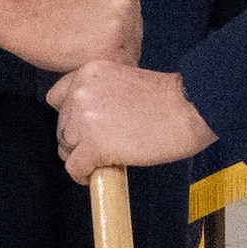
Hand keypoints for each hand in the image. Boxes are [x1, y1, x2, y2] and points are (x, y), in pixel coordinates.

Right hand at [0, 0, 142, 72]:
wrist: (22, 12)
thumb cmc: (43, 0)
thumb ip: (103, 0)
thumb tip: (110, 19)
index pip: (132, 17)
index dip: (120, 36)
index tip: (108, 47)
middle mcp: (126, 2)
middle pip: (134, 36)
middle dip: (117, 49)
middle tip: (96, 61)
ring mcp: (120, 25)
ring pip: (128, 55)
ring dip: (111, 62)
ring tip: (89, 67)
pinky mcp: (110, 49)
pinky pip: (117, 69)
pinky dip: (105, 74)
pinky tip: (87, 71)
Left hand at [47, 62, 216, 182]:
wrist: (189, 108)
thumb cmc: (167, 97)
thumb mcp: (124, 79)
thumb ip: (100, 93)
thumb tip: (88, 121)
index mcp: (88, 72)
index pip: (56, 98)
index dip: (71, 116)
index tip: (86, 126)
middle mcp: (80, 92)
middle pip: (62, 126)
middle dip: (79, 139)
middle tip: (103, 146)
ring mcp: (85, 119)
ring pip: (66, 148)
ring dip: (82, 157)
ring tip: (106, 159)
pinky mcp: (94, 145)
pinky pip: (75, 168)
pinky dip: (85, 175)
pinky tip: (102, 173)